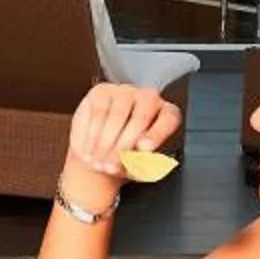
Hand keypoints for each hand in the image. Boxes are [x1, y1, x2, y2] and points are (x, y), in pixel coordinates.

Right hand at [65, 83, 184, 193]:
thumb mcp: (138, 167)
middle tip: (112, 164)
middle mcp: (148, 98)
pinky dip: (93, 134)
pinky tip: (90, 148)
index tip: (143, 149)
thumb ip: (141, 166)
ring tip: (99, 161)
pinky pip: (99, 111)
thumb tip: (136, 164)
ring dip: (106, 142)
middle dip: (124, 145)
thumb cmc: (124, 157)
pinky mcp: (102, 91)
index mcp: (166, 114)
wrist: (97, 149)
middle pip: (141, 118)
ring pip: (117, 115)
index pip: (169, 118)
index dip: (157, 134)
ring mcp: (125, 92)